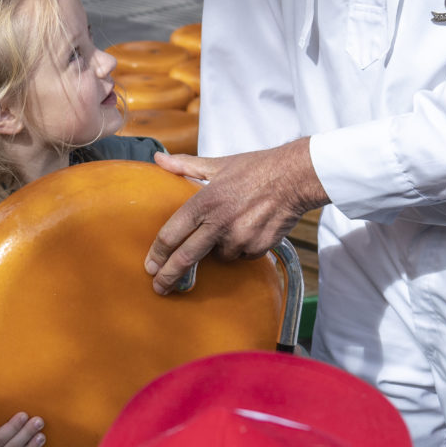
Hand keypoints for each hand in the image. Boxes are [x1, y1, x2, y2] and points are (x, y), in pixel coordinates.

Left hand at [143, 141, 328, 294]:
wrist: (295, 176)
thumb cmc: (256, 168)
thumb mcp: (217, 164)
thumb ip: (185, 165)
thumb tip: (158, 159)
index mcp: (204, 202)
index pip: (172, 233)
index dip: (158, 252)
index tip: (150, 265)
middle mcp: (219, 223)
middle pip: (187, 258)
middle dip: (169, 276)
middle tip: (159, 287)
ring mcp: (240, 238)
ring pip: (219, 257)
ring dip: (219, 249)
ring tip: (231, 227)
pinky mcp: (259, 247)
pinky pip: (243, 256)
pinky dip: (242, 248)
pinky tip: (250, 230)